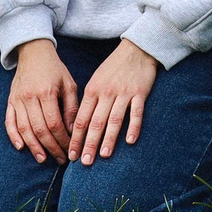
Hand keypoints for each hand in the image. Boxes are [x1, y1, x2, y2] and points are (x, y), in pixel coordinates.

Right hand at [4, 40, 78, 163]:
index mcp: (46, 92)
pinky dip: (13, 136)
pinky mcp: (10, 101)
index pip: (54, 123)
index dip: (62, 140)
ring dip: (33, 146)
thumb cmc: (55, 69)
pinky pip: (9, 121)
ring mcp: (17, 99)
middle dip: (51, 147)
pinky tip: (21, 147)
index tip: (70, 150)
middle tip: (60, 159)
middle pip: (39, 129)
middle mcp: (30, 97)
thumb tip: (72, 131)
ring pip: (24, 129)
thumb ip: (71, 107)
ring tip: (43, 158)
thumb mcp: (69, 84)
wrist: (33, 52)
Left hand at [68, 40, 157, 163]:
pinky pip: (136, 112)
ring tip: (104, 155)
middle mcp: (106, 93)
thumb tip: (79, 125)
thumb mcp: (96, 81)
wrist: (136, 50)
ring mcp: (123, 93)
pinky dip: (133, 127)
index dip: (75, 138)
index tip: (71, 154)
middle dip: (89, 143)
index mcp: (92, 91)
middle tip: (84, 162)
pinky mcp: (140, 93)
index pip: (80, 118)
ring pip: (114, 120)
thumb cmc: (113, 68)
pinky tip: (130, 141)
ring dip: (109, 139)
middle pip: (95, 122)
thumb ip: (89, 102)